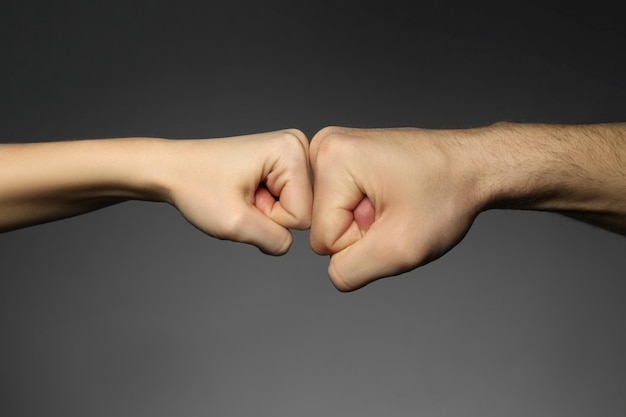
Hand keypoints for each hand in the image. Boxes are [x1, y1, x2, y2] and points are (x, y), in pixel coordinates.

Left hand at [163, 129, 311, 254]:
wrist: (171, 170)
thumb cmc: (196, 186)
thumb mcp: (236, 224)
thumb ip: (275, 240)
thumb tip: (292, 243)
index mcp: (292, 150)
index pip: (303, 215)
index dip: (270, 218)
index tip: (244, 199)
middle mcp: (298, 146)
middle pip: (303, 210)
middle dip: (269, 215)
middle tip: (242, 198)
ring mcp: (291, 155)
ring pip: (294, 209)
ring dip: (265, 212)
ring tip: (242, 195)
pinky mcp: (283, 165)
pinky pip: (286, 203)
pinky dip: (263, 206)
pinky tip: (245, 192)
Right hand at [309, 126, 482, 290]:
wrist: (474, 166)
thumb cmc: (447, 194)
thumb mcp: (400, 248)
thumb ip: (350, 271)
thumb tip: (333, 272)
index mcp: (330, 157)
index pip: (324, 239)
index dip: (363, 242)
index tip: (394, 216)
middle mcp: (324, 147)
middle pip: (323, 227)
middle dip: (362, 232)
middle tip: (397, 211)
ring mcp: (333, 152)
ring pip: (332, 220)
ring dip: (365, 224)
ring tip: (396, 203)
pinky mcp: (343, 161)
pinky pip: (340, 208)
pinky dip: (367, 212)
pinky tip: (392, 197)